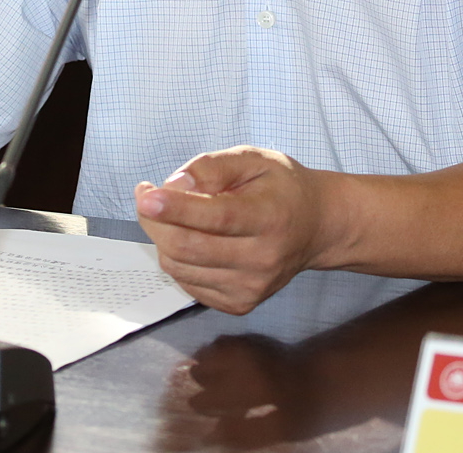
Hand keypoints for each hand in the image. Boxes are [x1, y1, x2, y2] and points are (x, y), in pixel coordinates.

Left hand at [135, 146, 333, 314]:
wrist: (315, 227)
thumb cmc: (281, 188)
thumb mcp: (252, 159)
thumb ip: (212, 166)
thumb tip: (175, 184)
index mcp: (270, 217)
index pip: (217, 217)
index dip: (178, 208)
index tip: (147, 197)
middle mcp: (263, 258)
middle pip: (188, 247)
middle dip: (155, 221)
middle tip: (147, 195)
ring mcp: (252, 287)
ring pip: (179, 267)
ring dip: (162, 237)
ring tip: (171, 214)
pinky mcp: (239, 303)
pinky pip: (186, 282)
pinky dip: (177, 258)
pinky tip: (191, 238)